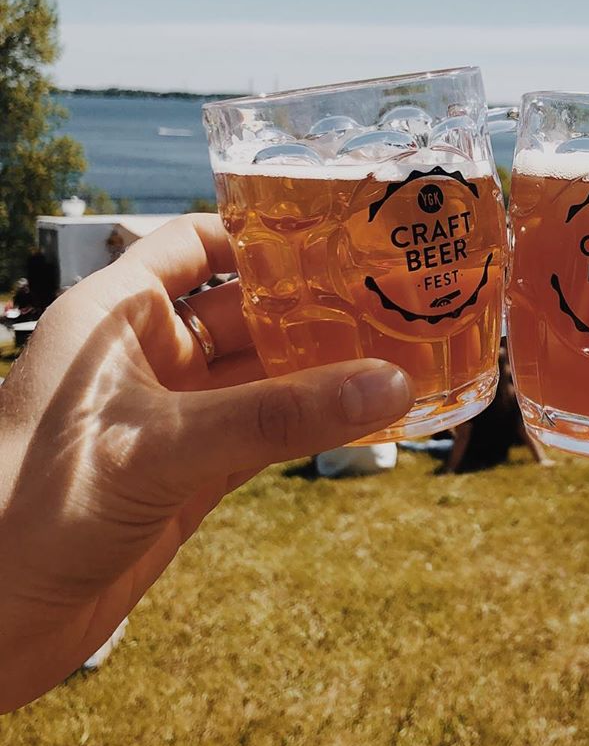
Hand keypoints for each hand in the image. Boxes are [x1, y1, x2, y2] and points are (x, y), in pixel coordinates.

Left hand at [0, 215, 412, 711]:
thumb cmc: (30, 509)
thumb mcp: (161, 447)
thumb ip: (275, 418)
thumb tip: (388, 384)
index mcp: (117, 316)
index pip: (196, 244)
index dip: (262, 236)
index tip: (337, 237)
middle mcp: (147, 358)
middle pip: (245, 312)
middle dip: (311, 307)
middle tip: (390, 300)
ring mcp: (172, 419)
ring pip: (261, 378)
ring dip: (320, 372)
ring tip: (395, 356)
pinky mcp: (188, 475)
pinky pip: (264, 436)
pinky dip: (310, 428)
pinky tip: (362, 418)